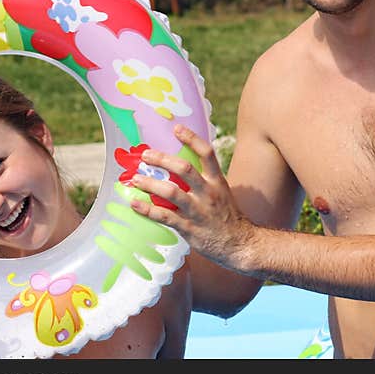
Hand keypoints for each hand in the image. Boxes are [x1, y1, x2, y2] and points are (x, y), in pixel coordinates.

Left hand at [129, 125, 256, 269]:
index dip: (192, 139)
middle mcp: (208, 193)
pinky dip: (147, 210)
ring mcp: (198, 211)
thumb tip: (180, 166)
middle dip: (162, 159)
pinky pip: (164, 217)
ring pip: (171, 192)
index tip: (176, 128)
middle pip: (184, 169)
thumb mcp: (221, 192)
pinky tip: (135, 204)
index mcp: (217, 181)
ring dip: (150, 184)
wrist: (239, 245)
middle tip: (146, 155)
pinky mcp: (189, 228)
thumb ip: (204, 180)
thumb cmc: (227, 216)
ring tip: (136, 179)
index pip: (207, 153)